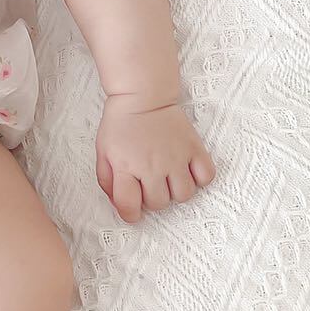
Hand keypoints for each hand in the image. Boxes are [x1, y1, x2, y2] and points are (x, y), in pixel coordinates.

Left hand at [95, 95, 215, 223]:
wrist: (142, 96)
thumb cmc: (121, 124)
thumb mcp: (103, 151)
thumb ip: (107, 180)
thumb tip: (119, 204)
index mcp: (126, 166)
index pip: (129, 206)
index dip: (130, 214)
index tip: (132, 211)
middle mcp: (152, 166)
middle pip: (159, 204)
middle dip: (152, 199)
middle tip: (148, 184)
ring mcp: (175, 158)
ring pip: (184, 195)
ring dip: (175, 191)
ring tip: (168, 177)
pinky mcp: (194, 149)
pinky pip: (206, 177)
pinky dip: (199, 179)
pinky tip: (187, 170)